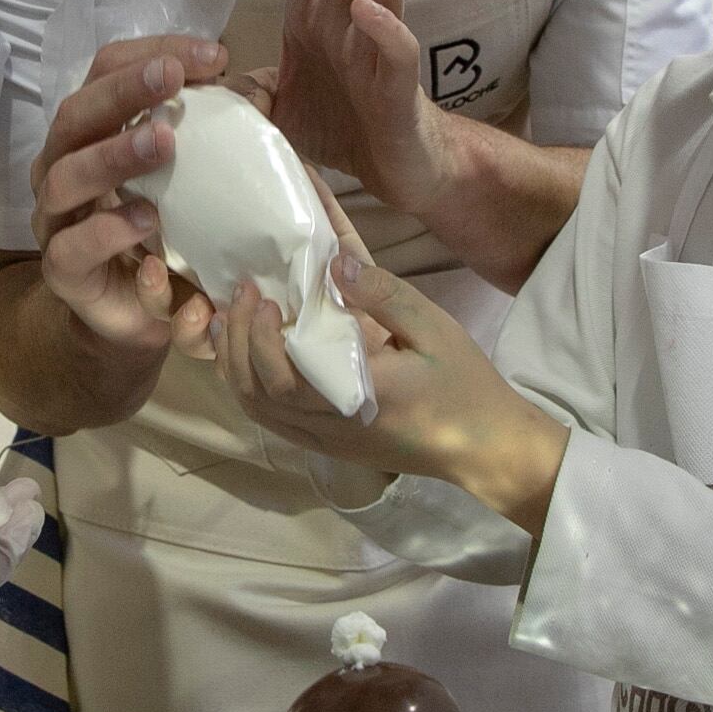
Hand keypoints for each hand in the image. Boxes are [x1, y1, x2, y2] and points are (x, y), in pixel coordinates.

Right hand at [29, 35, 225, 355]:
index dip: (152, 52)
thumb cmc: (167, 230)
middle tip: (173, 79)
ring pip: (64, 177)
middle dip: (124, 91)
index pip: (106, 71)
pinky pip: (72, 247)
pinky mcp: (63, 272)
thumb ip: (207, 133)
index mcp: (91, 131)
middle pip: (76, 115)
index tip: (213, 55)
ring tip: (164, 142)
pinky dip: (108, 230)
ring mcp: (55, 220)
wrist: (142, 314)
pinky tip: (146, 219)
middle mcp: (61, 166)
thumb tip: (252, 86)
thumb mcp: (191, 175)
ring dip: (114, 154)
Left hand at [209, 255, 569, 534]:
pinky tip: (245, 355)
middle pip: (258, 396)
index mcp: (359, 399)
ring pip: (258, 412)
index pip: (286, 381)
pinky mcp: (329, 447)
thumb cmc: (464, 385)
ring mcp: (328, 442)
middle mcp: (333, 427)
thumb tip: (334, 264)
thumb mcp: (434, 329)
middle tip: (237, 296)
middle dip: (236, 343)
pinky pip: (273, 422)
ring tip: (229, 320)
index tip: (262, 298)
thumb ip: (384, 296)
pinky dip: (249, 388)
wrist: (484, 447)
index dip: (260, 340)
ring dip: (234, 366)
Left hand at [238, 0, 454, 214]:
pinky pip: (399, 50)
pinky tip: (364, 8)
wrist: (397, 170)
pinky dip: (384, 27)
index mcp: (317, 12)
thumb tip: (190, 79)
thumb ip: (235, 83)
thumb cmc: (341, 125)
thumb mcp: (271, 104)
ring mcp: (378, 47)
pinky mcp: (399, 87)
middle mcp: (349, 17)